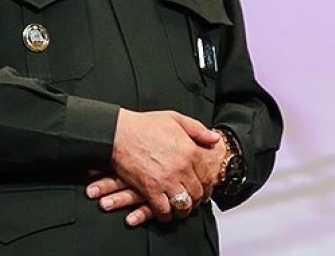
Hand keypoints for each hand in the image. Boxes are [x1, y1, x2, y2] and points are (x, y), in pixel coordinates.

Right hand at [90, 128, 227, 226]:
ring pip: (183, 204)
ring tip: (181, 209)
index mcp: (190, 151)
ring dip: (183, 210)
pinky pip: (163, 210)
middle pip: (197, 192)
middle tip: (194, 201)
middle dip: (197, 199)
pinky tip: (166, 213)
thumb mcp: (177, 119)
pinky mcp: (150, 190)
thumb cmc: (145, 125)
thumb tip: (215, 139)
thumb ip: (198, 130)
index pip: (208, 175)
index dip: (207, 185)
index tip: (204, 190)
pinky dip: (166, 215)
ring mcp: (166, 180)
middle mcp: (182, 168)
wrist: (119, 133)